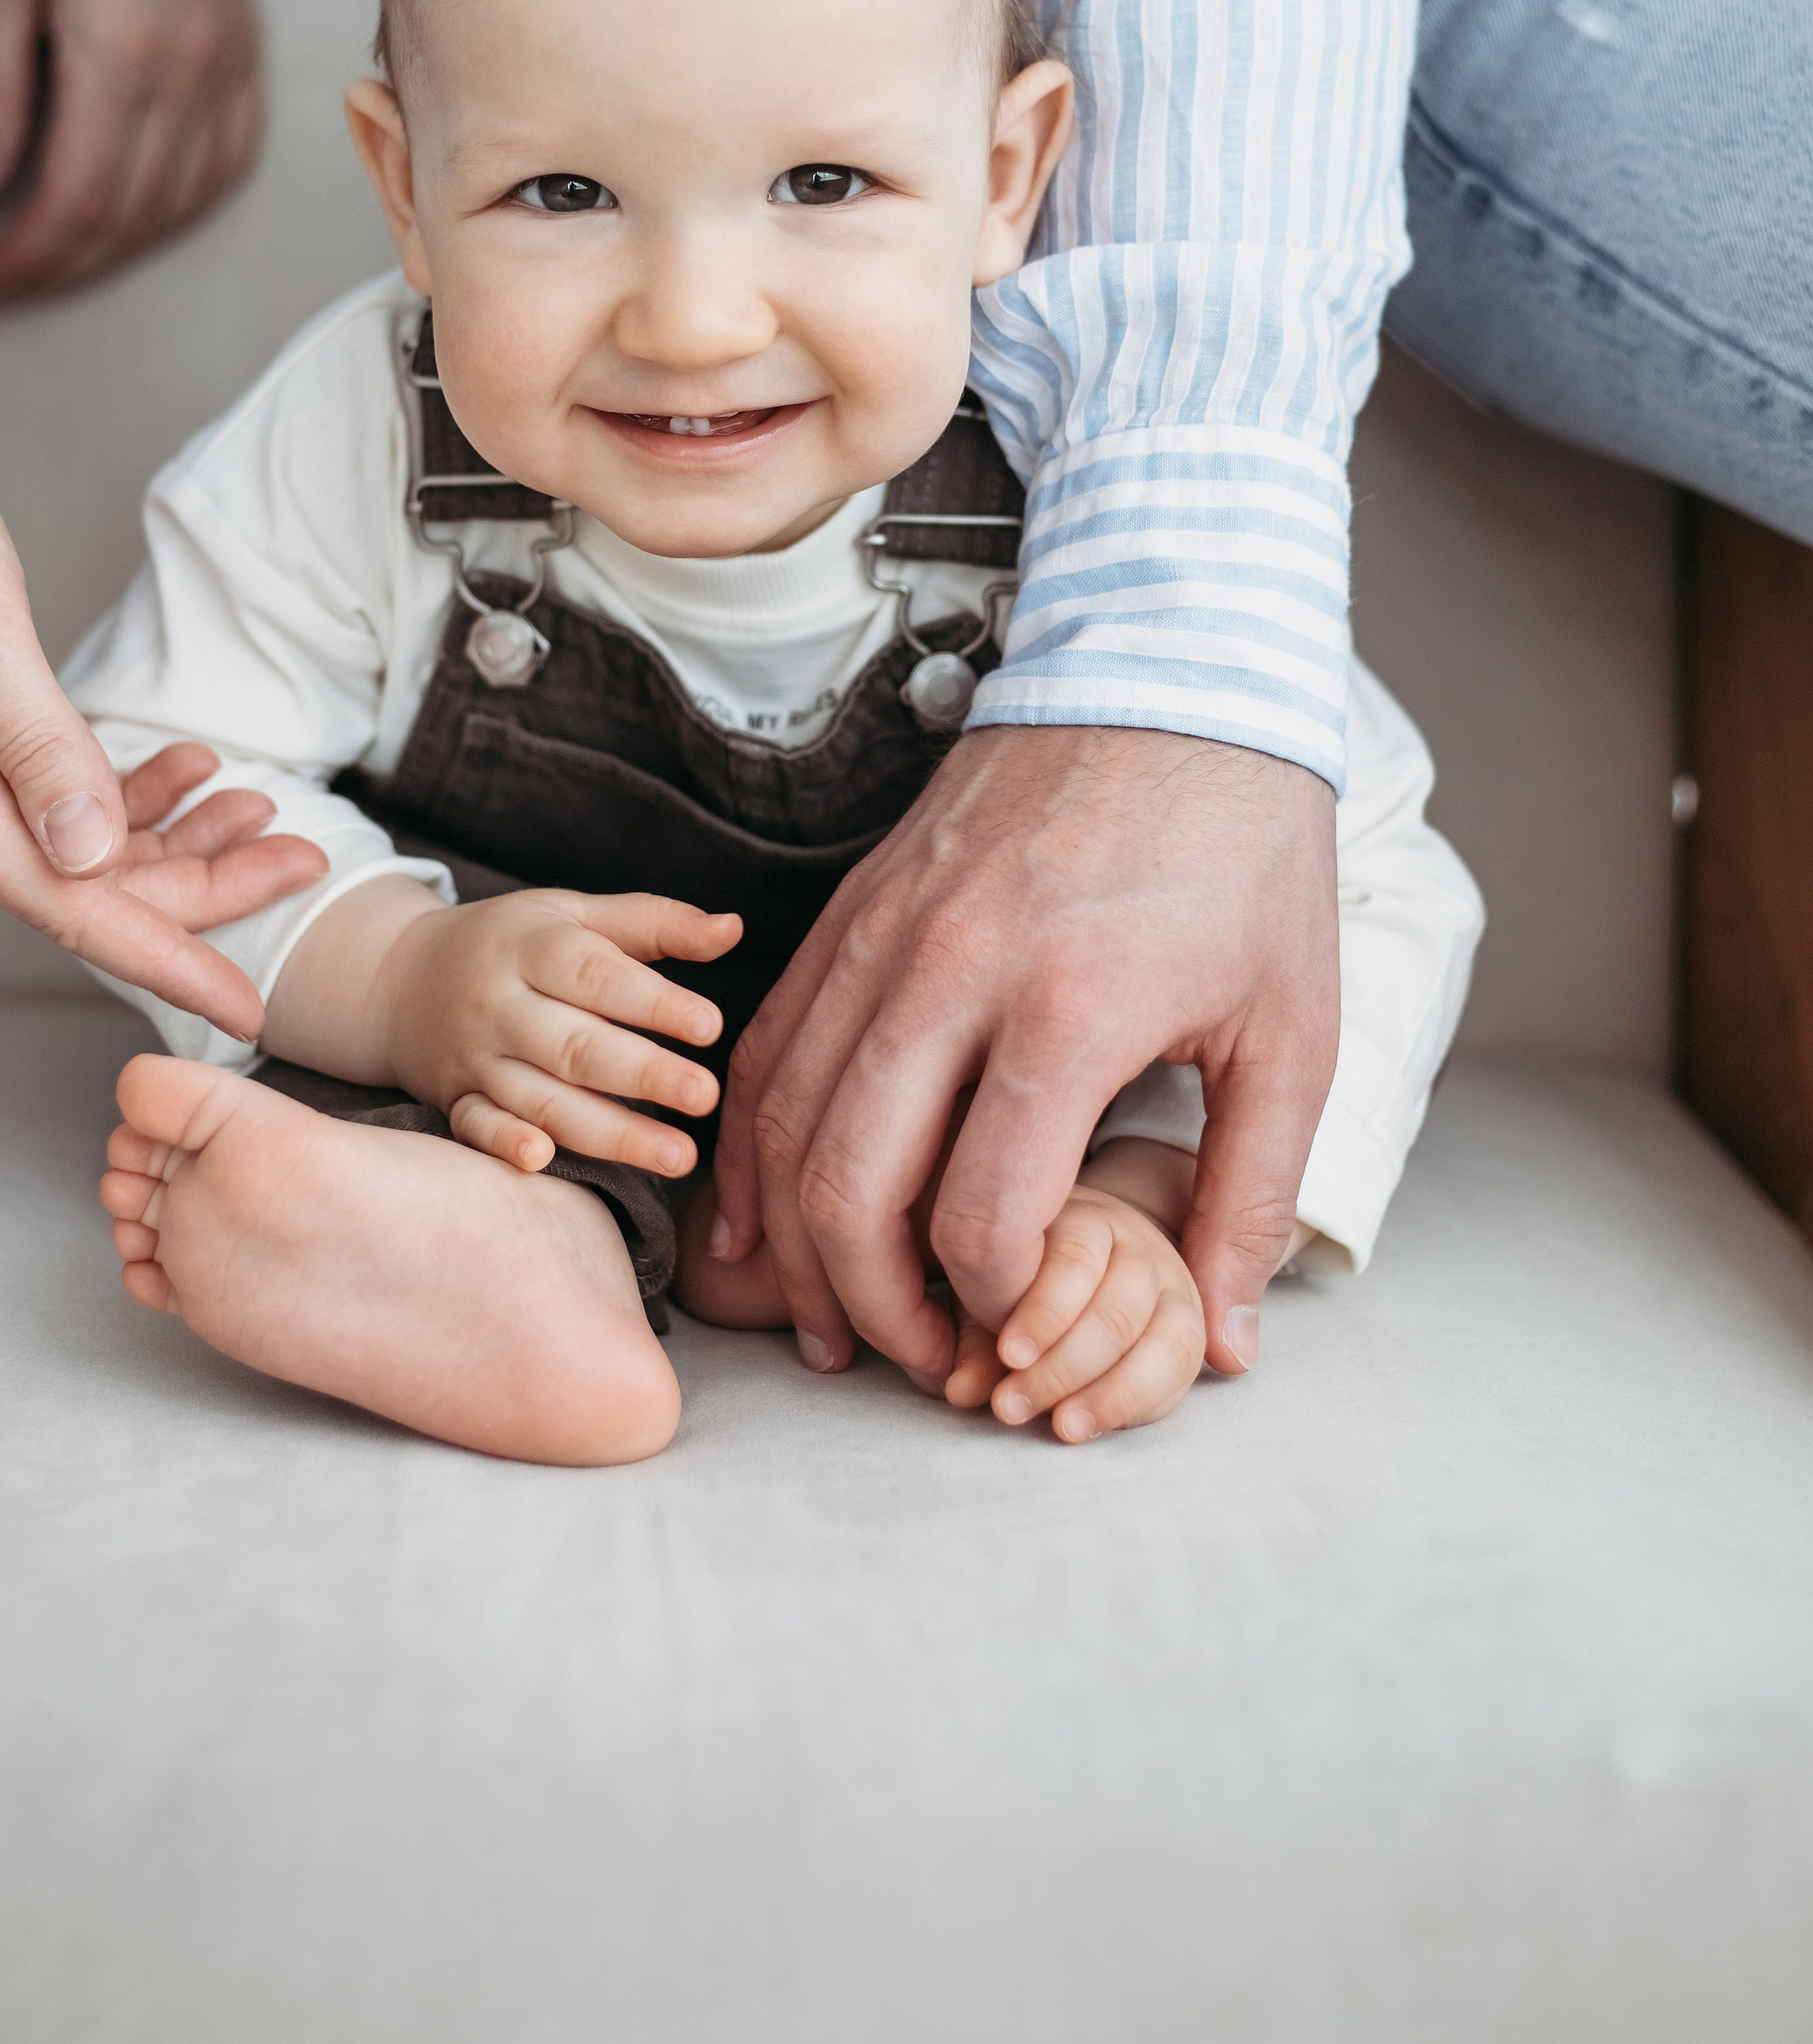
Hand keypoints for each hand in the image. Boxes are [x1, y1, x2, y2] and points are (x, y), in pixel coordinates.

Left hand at [0, 0, 260, 302]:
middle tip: (12, 281)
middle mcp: (188, 74)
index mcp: (120, 53)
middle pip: (132, 215)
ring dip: (123, 247)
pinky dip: (185, 208)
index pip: (81, 198)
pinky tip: (147, 218)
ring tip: (66, 259)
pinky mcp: (248, 57)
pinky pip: (230, 163)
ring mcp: (229, 68)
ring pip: (183, 202)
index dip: (32, 255)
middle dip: (66, 264)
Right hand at [0, 292, 323, 1037]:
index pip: (67, 906)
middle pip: (90, 883)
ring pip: (88, 843)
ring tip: (267, 813)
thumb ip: (34, 740)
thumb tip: (90, 849)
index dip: (166, 956)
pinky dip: (138, 790)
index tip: (244, 1005)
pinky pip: (67, 791)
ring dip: (181, 837)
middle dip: (203, 886)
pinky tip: (191, 770)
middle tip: (303, 861)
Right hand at [375, 889, 740, 1173]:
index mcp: (533, 947)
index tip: (712, 1026)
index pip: (596, 975)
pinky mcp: (454, 1100)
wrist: (399, 977)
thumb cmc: (515, 942)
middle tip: (706, 1096)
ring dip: (609, 1133)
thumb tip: (733, 929)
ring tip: (678, 1156)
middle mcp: (499, 1005)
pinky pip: (475, 1127)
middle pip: (575, 1046)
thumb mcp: (572, 913)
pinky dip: (503, 1144)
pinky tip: (544, 1162)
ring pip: (541, 1100)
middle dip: (644, 1075)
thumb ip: (653, 923)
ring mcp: (474, 1058)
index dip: (653, 1002)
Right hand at [711, 724, 1338, 1385]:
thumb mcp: (1291, 1030)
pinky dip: (753, 1142)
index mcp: (1071, 1008)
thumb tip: (1225, 1339)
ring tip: (829, 1320)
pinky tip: (765, 1213)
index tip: (1026, 1333)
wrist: (1175, 681)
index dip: (994, 1308)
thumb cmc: (1245, 856)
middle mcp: (954, 971)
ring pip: (785, 1119)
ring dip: (792, 1241)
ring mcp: (888, 932)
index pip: (983, 1217)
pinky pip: (769, 1042)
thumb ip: (1253, 1193)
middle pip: (850, 1185)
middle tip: (919, 1361)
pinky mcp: (855, 905)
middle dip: (872, 1305)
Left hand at [943, 1140, 1206, 1441]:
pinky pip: (1180, 1369)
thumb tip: (960, 1390)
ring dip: (1105, 1395)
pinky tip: (1093, 1424)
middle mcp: (1137, 1247)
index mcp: (1082, 1219)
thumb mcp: (990, 1304)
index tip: (1008, 1355)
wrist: (1096, 1267)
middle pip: (1116, 1310)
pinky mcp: (1192, 1330)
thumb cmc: (1026, 1284)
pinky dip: (1135, 1404)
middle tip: (1011, 1405)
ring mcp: (1172, 1286)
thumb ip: (975, 1345)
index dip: (1043, 1312)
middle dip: (1061, 1369)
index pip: (1075, 1259)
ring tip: (1059, 1427)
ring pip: (1162, 1341)